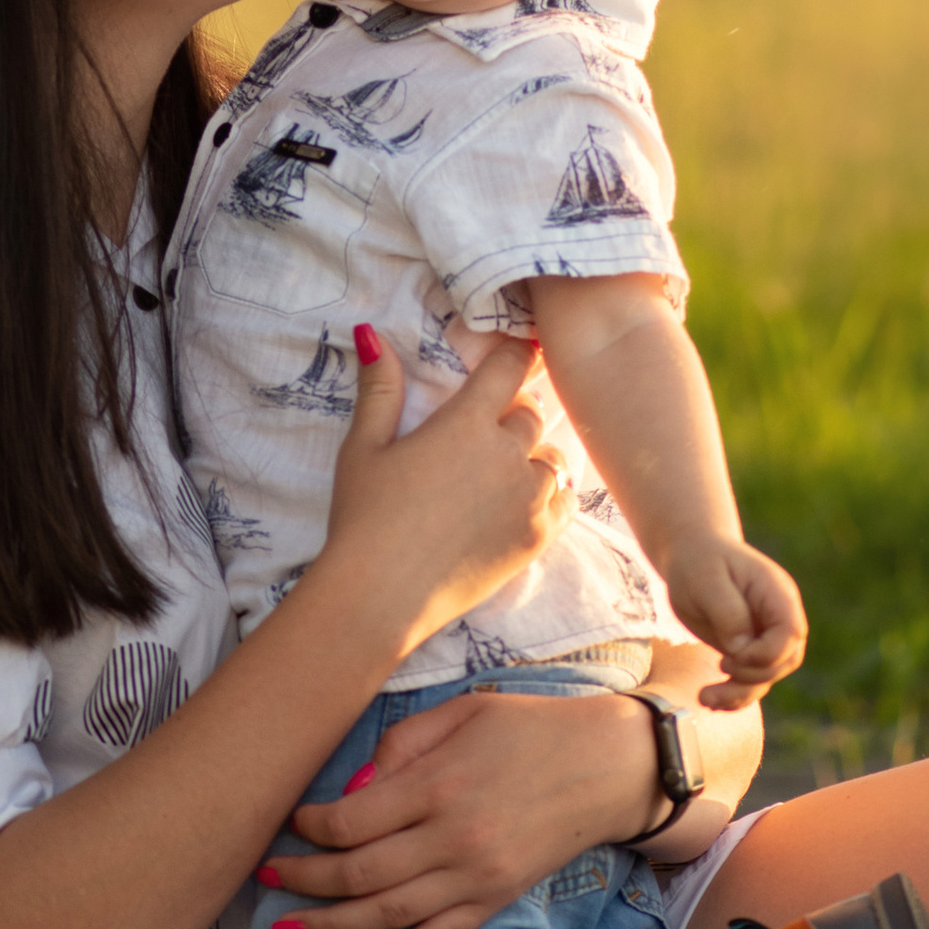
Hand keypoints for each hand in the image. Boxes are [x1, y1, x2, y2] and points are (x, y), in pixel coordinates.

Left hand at [262, 683, 661, 928]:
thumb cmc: (528, 728)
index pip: (350, 821)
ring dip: (328, 926)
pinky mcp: (492, 903)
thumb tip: (350, 790)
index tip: (289, 821)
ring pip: (385, 916)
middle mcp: (453, 842)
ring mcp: (474, 881)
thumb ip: (400, 744)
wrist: (607, 767)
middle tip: (264, 876)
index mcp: (440, 786)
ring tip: (284, 927)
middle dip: (301, 880)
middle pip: (357, 875)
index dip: (308, 827)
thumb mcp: (462, 712)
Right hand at [318, 327, 561, 661]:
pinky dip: (551, 495)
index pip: (511, 366)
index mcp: (466, 422)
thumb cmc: (364, 518)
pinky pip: (565, 501)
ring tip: (505, 470)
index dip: (517, 353)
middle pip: (532, 413)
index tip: (519, 351)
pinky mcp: (537, 538)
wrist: (380, 596)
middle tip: (491, 427)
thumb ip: (380, 389)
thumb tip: (371, 332)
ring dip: (534, 456)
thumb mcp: (363, 447)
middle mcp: (507, 453)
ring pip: (553, 458)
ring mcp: (528, 498)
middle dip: (514, 413)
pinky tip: (525, 501)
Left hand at [660, 534, 806, 709]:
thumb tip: (741, 649)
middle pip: (784, 661)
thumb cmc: (699, 560)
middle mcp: (777, 618)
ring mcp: (763, 636)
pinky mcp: (746, 650)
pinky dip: (731, 696)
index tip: (733, 655)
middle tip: (719, 667)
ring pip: (766, 677)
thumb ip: (727, 610)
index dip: (767, 654)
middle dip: (753, 676)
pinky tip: (708, 700)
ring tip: (705, 699)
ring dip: (739, 694)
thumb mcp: (707, 578)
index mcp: (776, 594)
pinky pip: (748, 681)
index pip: (790, 634)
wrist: (690, 555)